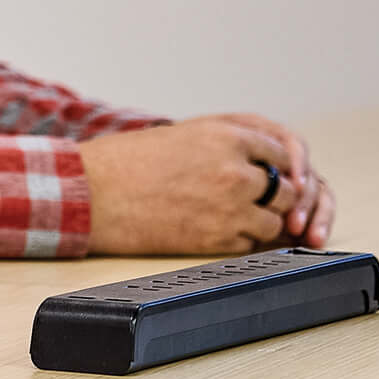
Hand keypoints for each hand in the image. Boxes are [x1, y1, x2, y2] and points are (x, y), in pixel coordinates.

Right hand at [79, 114, 332, 254]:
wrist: (91, 194)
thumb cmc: (125, 161)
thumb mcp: (182, 134)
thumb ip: (225, 142)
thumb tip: (260, 160)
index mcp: (226, 137)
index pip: (281, 153)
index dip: (277, 166)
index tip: (269, 175)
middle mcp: (235, 172)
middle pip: (287, 190)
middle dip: (275, 197)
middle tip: (254, 200)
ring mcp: (229, 209)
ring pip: (275, 222)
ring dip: (261, 221)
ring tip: (233, 217)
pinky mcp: (216, 240)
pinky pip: (252, 244)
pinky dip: (241, 240)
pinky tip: (217, 230)